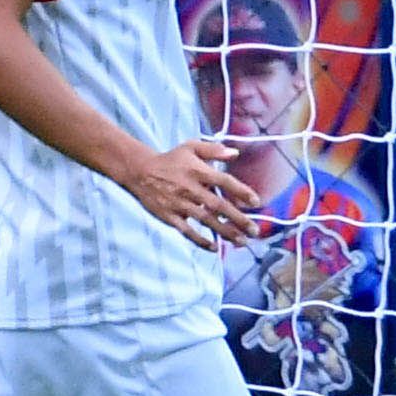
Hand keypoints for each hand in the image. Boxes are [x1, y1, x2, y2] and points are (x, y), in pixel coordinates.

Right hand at [118, 138, 260, 246]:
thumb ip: (214, 150)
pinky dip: (200, 240)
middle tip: (255, 231)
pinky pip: (186, 231)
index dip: (241, 192)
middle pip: (219, 205)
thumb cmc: (170, 159)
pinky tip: (214, 248)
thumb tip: (235, 153)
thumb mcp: (191, 147)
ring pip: (206, 220)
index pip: (224, 182)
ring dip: (224, 232)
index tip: (256, 202)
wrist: (139, 171)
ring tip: (242, 242)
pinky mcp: (169, 216)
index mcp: (198, 172)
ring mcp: (179, 204)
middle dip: (238, 219)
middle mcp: (190, 189)